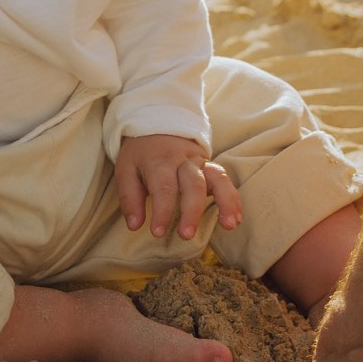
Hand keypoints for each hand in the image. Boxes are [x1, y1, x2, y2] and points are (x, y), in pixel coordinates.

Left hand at [115, 133, 240, 242]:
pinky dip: (233, 199)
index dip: (162, 211)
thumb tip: (134, 225)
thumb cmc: (141, 155)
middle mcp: (183, 160)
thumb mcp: (126, 170)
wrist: (158, 125)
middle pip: (192, 184)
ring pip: (217, 178)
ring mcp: (201, 162)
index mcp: (159, 161)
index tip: (157, 232)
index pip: (163, 187)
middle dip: (192, 211)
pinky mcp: (211, 166)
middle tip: (186, 235)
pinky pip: (226, 180)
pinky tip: (236, 219)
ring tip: (229, 225)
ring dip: (225, 202)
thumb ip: (129, 198)